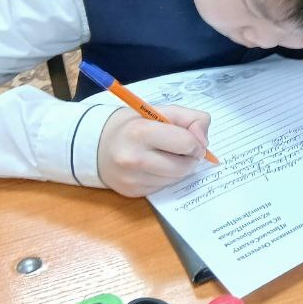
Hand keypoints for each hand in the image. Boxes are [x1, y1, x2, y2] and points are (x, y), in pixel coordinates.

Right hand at [97, 104, 211, 196]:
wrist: (99, 144)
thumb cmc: (134, 125)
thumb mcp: (161, 111)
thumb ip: (190, 118)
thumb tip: (203, 141)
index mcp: (140, 132)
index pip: (186, 143)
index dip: (195, 140)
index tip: (191, 137)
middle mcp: (133, 158)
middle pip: (184, 166)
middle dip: (190, 157)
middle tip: (182, 148)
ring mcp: (132, 179)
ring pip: (177, 179)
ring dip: (180, 168)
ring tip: (166, 155)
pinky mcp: (133, 192)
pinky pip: (164, 187)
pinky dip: (166, 177)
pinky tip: (155, 166)